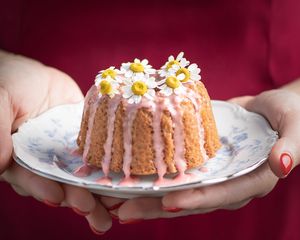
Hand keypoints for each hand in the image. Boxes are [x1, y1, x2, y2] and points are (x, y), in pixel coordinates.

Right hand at [0, 50, 117, 233]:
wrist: (34, 76)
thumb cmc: (10, 83)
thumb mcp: (0, 100)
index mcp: (20, 157)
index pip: (30, 177)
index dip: (42, 188)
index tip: (57, 197)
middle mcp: (45, 161)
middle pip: (61, 183)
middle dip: (76, 198)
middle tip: (92, 210)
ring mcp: (67, 154)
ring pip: (83, 176)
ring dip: (97, 192)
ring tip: (113, 207)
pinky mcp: (87, 143)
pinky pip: (100, 156)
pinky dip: (111, 169)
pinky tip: (124, 182)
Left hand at [116, 89, 299, 220]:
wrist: (273, 109)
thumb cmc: (291, 118)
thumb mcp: (296, 129)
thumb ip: (290, 147)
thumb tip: (280, 165)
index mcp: (249, 182)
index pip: (219, 195)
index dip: (195, 200)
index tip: (167, 203)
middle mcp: (226, 184)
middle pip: (190, 200)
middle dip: (157, 206)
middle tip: (123, 210)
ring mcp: (212, 174)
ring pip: (177, 190)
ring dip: (148, 196)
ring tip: (116, 199)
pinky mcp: (201, 163)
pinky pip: (176, 172)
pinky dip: (154, 176)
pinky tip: (131, 176)